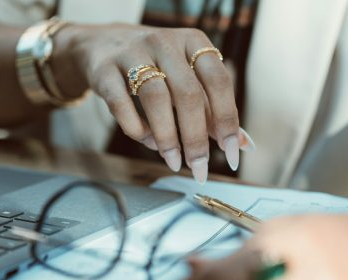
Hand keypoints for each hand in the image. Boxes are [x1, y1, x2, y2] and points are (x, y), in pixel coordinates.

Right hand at [51, 23, 254, 181]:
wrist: (102, 46)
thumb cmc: (157, 69)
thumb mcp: (189, 79)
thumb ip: (215, 110)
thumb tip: (245, 145)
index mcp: (194, 43)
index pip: (219, 82)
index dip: (228, 121)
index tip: (231, 155)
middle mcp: (165, 42)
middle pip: (188, 95)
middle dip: (196, 140)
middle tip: (199, 169)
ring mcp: (132, 52)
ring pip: (156, 98)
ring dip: (167, 138)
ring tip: (173, 161)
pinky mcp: (104, 68)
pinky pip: (121, 103)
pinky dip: (137, 129)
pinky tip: (147, 141)